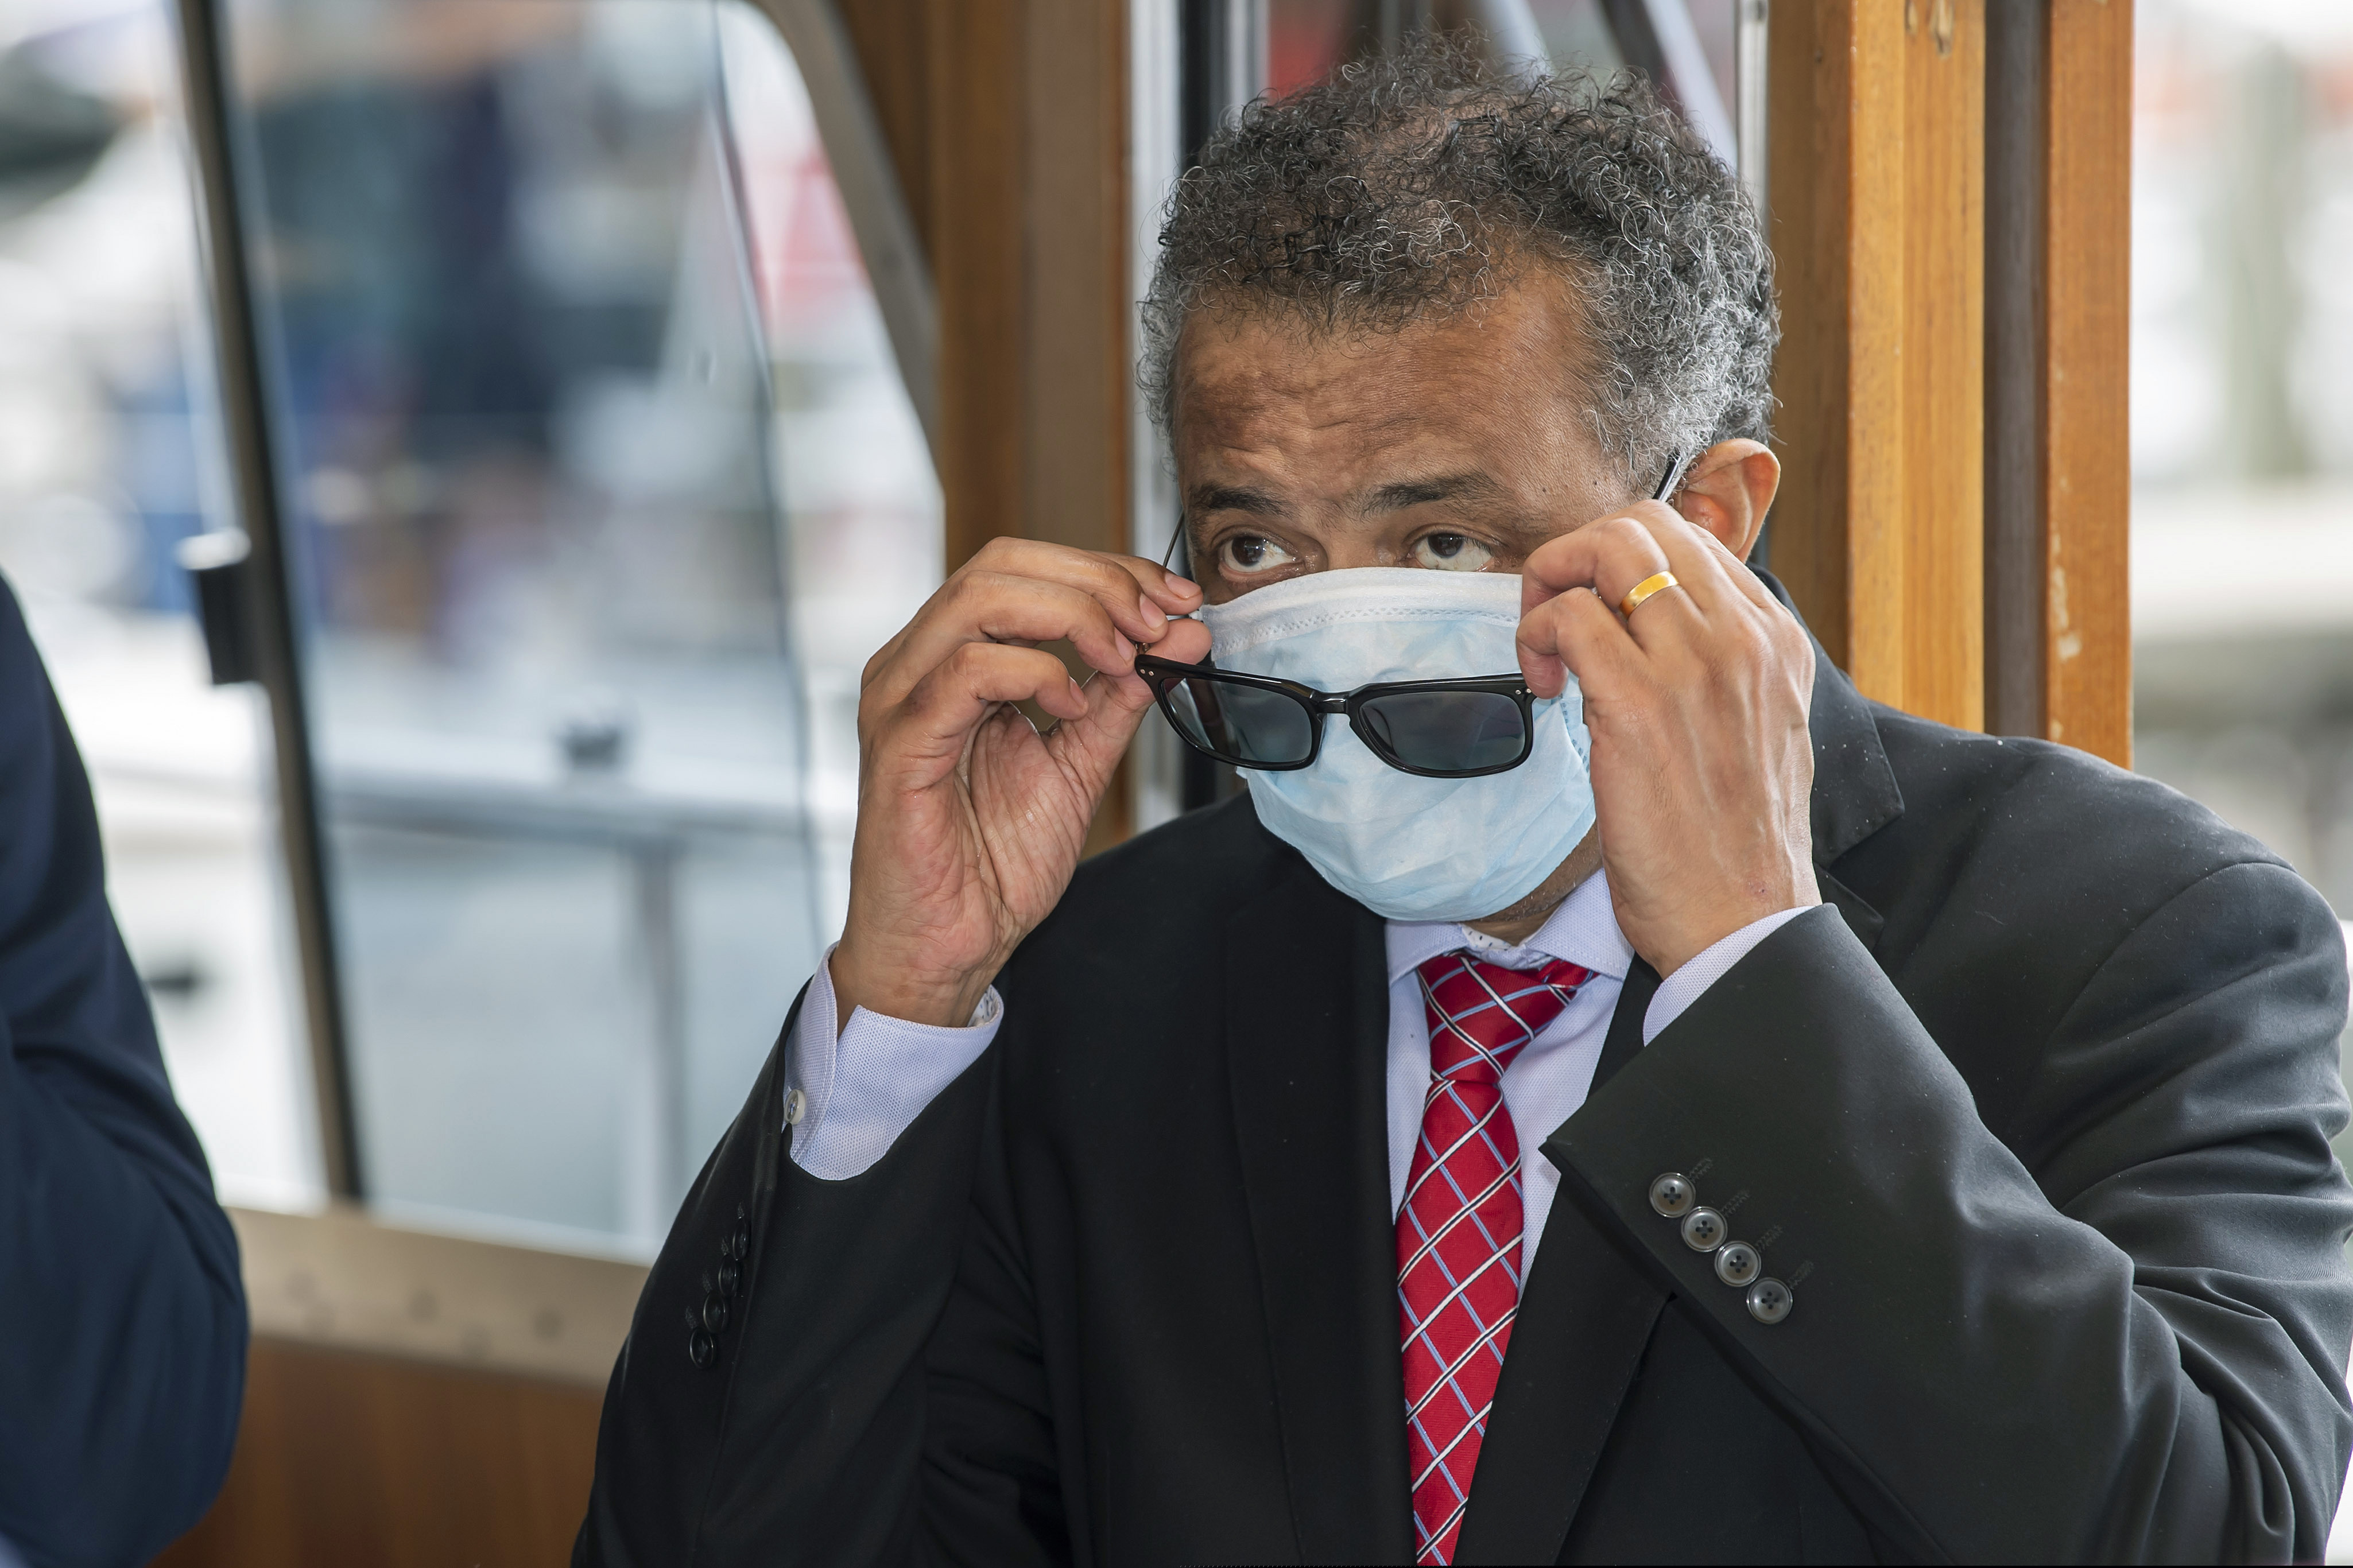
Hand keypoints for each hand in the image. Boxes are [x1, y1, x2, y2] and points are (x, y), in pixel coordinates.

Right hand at [831, 538, 1206, 1027]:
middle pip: (1001, 564)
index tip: (1176, 599)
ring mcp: (900, 697)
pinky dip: (1032, 671)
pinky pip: (964, 671)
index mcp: (953, 657)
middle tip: (1158, 619)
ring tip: (1122, 656)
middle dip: (1096, 581)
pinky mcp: (898, 743)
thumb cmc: (990, 863)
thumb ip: (1119, 696)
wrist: (948, 946)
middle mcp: (917, 663)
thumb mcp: (1077, 763)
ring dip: (1071, 614)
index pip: (1024, 567)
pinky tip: (1068, 702)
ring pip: (978, 598)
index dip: (1107, 570)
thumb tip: (1180, 632)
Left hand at [1515, 503, 1817, 976]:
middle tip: (1554, 612)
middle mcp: (1742, 638)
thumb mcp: (1757, 731)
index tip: (1594, 610)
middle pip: (1646, 524)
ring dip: (1551, 581)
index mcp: (1773, 641)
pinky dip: (1537, 635)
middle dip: (1579, 552)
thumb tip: (1654, 631)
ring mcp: (1694, 666)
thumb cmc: (1734, 844)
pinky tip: (1542, 685)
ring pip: (1608, 548)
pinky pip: (1571, 618)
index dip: (1620, 560)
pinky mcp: (1638, 705)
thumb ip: (1721, 671)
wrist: (1743, 920)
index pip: (1689, 539)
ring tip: (1544, 645)